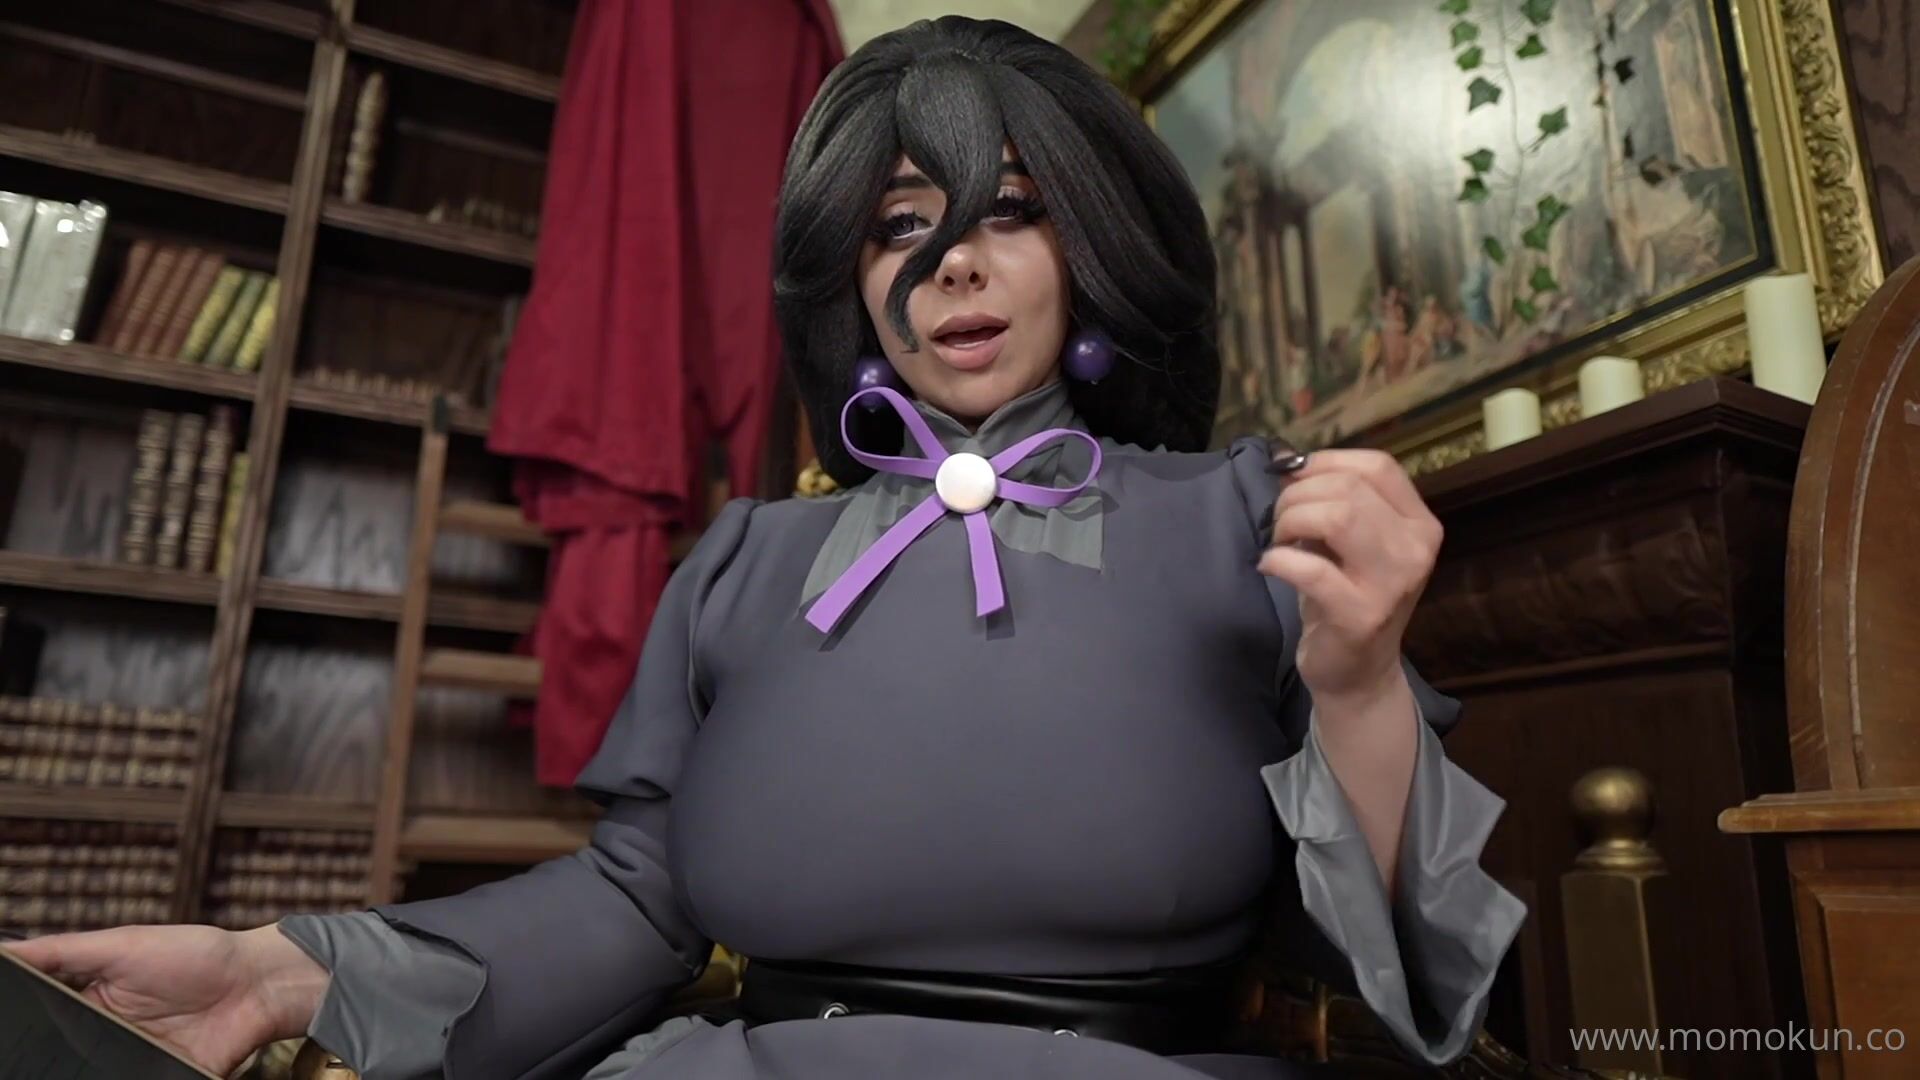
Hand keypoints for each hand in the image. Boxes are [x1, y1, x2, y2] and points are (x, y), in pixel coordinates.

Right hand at [4, 923, 328, 1075]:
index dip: (20, 1025)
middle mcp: (102, 1035)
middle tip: (22, 1056)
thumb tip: (5, 950)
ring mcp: (127, 1060)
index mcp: (88, 1000)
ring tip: (65, 1064)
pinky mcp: (155, 1078)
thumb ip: (62, 952)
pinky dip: (104, 1078)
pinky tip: (98, 1073)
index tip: (4, 1028)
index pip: (39, 1019)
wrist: (258, 986)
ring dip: (70, 1070)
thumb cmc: (195, 956)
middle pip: (56, 1054)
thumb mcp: (123, 946)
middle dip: (42, 1055)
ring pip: (83, 1071)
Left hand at [1256, 447, 1441, 706]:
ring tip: (1280, 541)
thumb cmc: (1348, 597)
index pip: (1377, 466)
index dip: (1325, 462)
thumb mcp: (1352, 543)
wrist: (1358, 673)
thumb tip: (1287, 462)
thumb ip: (1334, 501)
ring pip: (1337, 516)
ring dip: (1292, 521)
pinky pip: (1311, 569)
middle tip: (1280, 521)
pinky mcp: (1361, 615)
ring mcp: (1393, 583)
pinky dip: (1279, 560)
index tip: (1293, 477)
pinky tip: (1270, 565)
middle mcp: (1416, 549)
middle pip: (1350, 488)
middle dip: (1299, 495)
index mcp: (1420, 523)